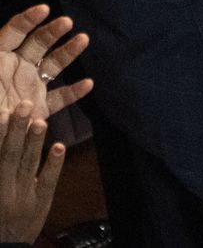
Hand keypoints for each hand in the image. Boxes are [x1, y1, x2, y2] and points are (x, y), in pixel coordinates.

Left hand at [0, 5, 92, 119]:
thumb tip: (7, 67)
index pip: (13, 32)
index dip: (28, 20)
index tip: (44, 9)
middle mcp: (16, 68)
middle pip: (38, 43)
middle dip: (52, 31)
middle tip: (67, 22)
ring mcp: (30, 86)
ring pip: (53, 64)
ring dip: (68, 51)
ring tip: (83, 39)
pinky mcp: (39, 108)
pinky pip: (59, 98)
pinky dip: (74, 92)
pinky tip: (88, 84)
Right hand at [0, 101, 64, 243]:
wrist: (4, 247)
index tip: (1, 113)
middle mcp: (3, 189)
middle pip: (9, 156)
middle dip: (16, 130)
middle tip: (23, 106)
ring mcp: (23, 197)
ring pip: (29, 165)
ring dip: (35, 142)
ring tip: (41, 121)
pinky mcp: (41, 203)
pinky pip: (48, 181)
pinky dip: (54, 164)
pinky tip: (60, 146)